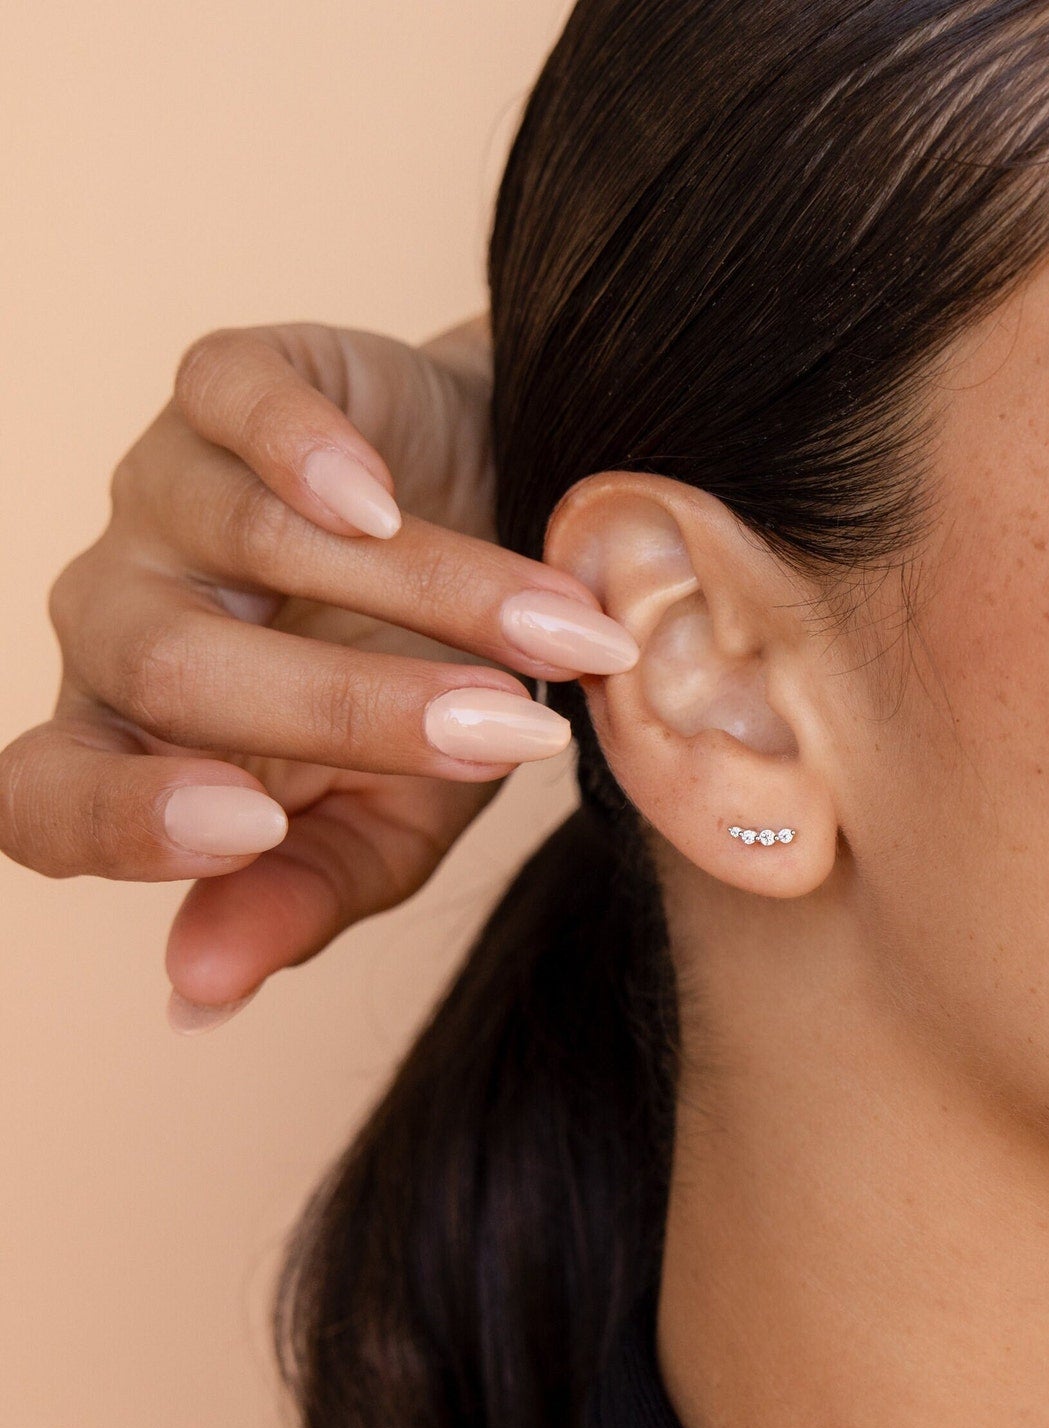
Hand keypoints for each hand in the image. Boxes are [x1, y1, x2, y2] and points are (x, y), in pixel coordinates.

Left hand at [0, 318, 636, 1032]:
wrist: (506, 528)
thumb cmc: (442, 691)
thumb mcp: (396, 820)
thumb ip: (303, 896)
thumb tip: (198, 995)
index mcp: (140, 747)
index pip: (50, 800)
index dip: (125, 822)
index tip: (253, 830)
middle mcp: (123, 616)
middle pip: (172, 670)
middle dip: (360, 708)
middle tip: (511, 734)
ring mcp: (164, 491)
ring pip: (252, 540)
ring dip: (432, 595)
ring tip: (568, 634)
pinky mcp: (226, 383)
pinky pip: (227, 398)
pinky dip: (301, 449)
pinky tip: (379, 497)